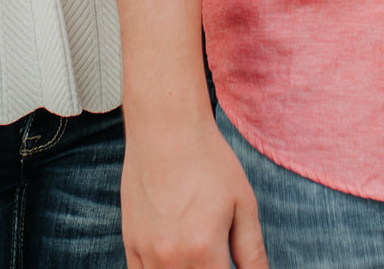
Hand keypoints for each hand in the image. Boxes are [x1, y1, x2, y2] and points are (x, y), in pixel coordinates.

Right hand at [122, 114, 267, 268]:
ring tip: (197, 255)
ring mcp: (147, 252)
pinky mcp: (131, 242)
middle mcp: (172, 257)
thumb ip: (252, 252)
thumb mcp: (243, 204)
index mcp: (205, 249)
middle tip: (215, 256)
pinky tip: (175, 262)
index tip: (229, 266)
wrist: (166, 128)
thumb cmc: (209, 161)